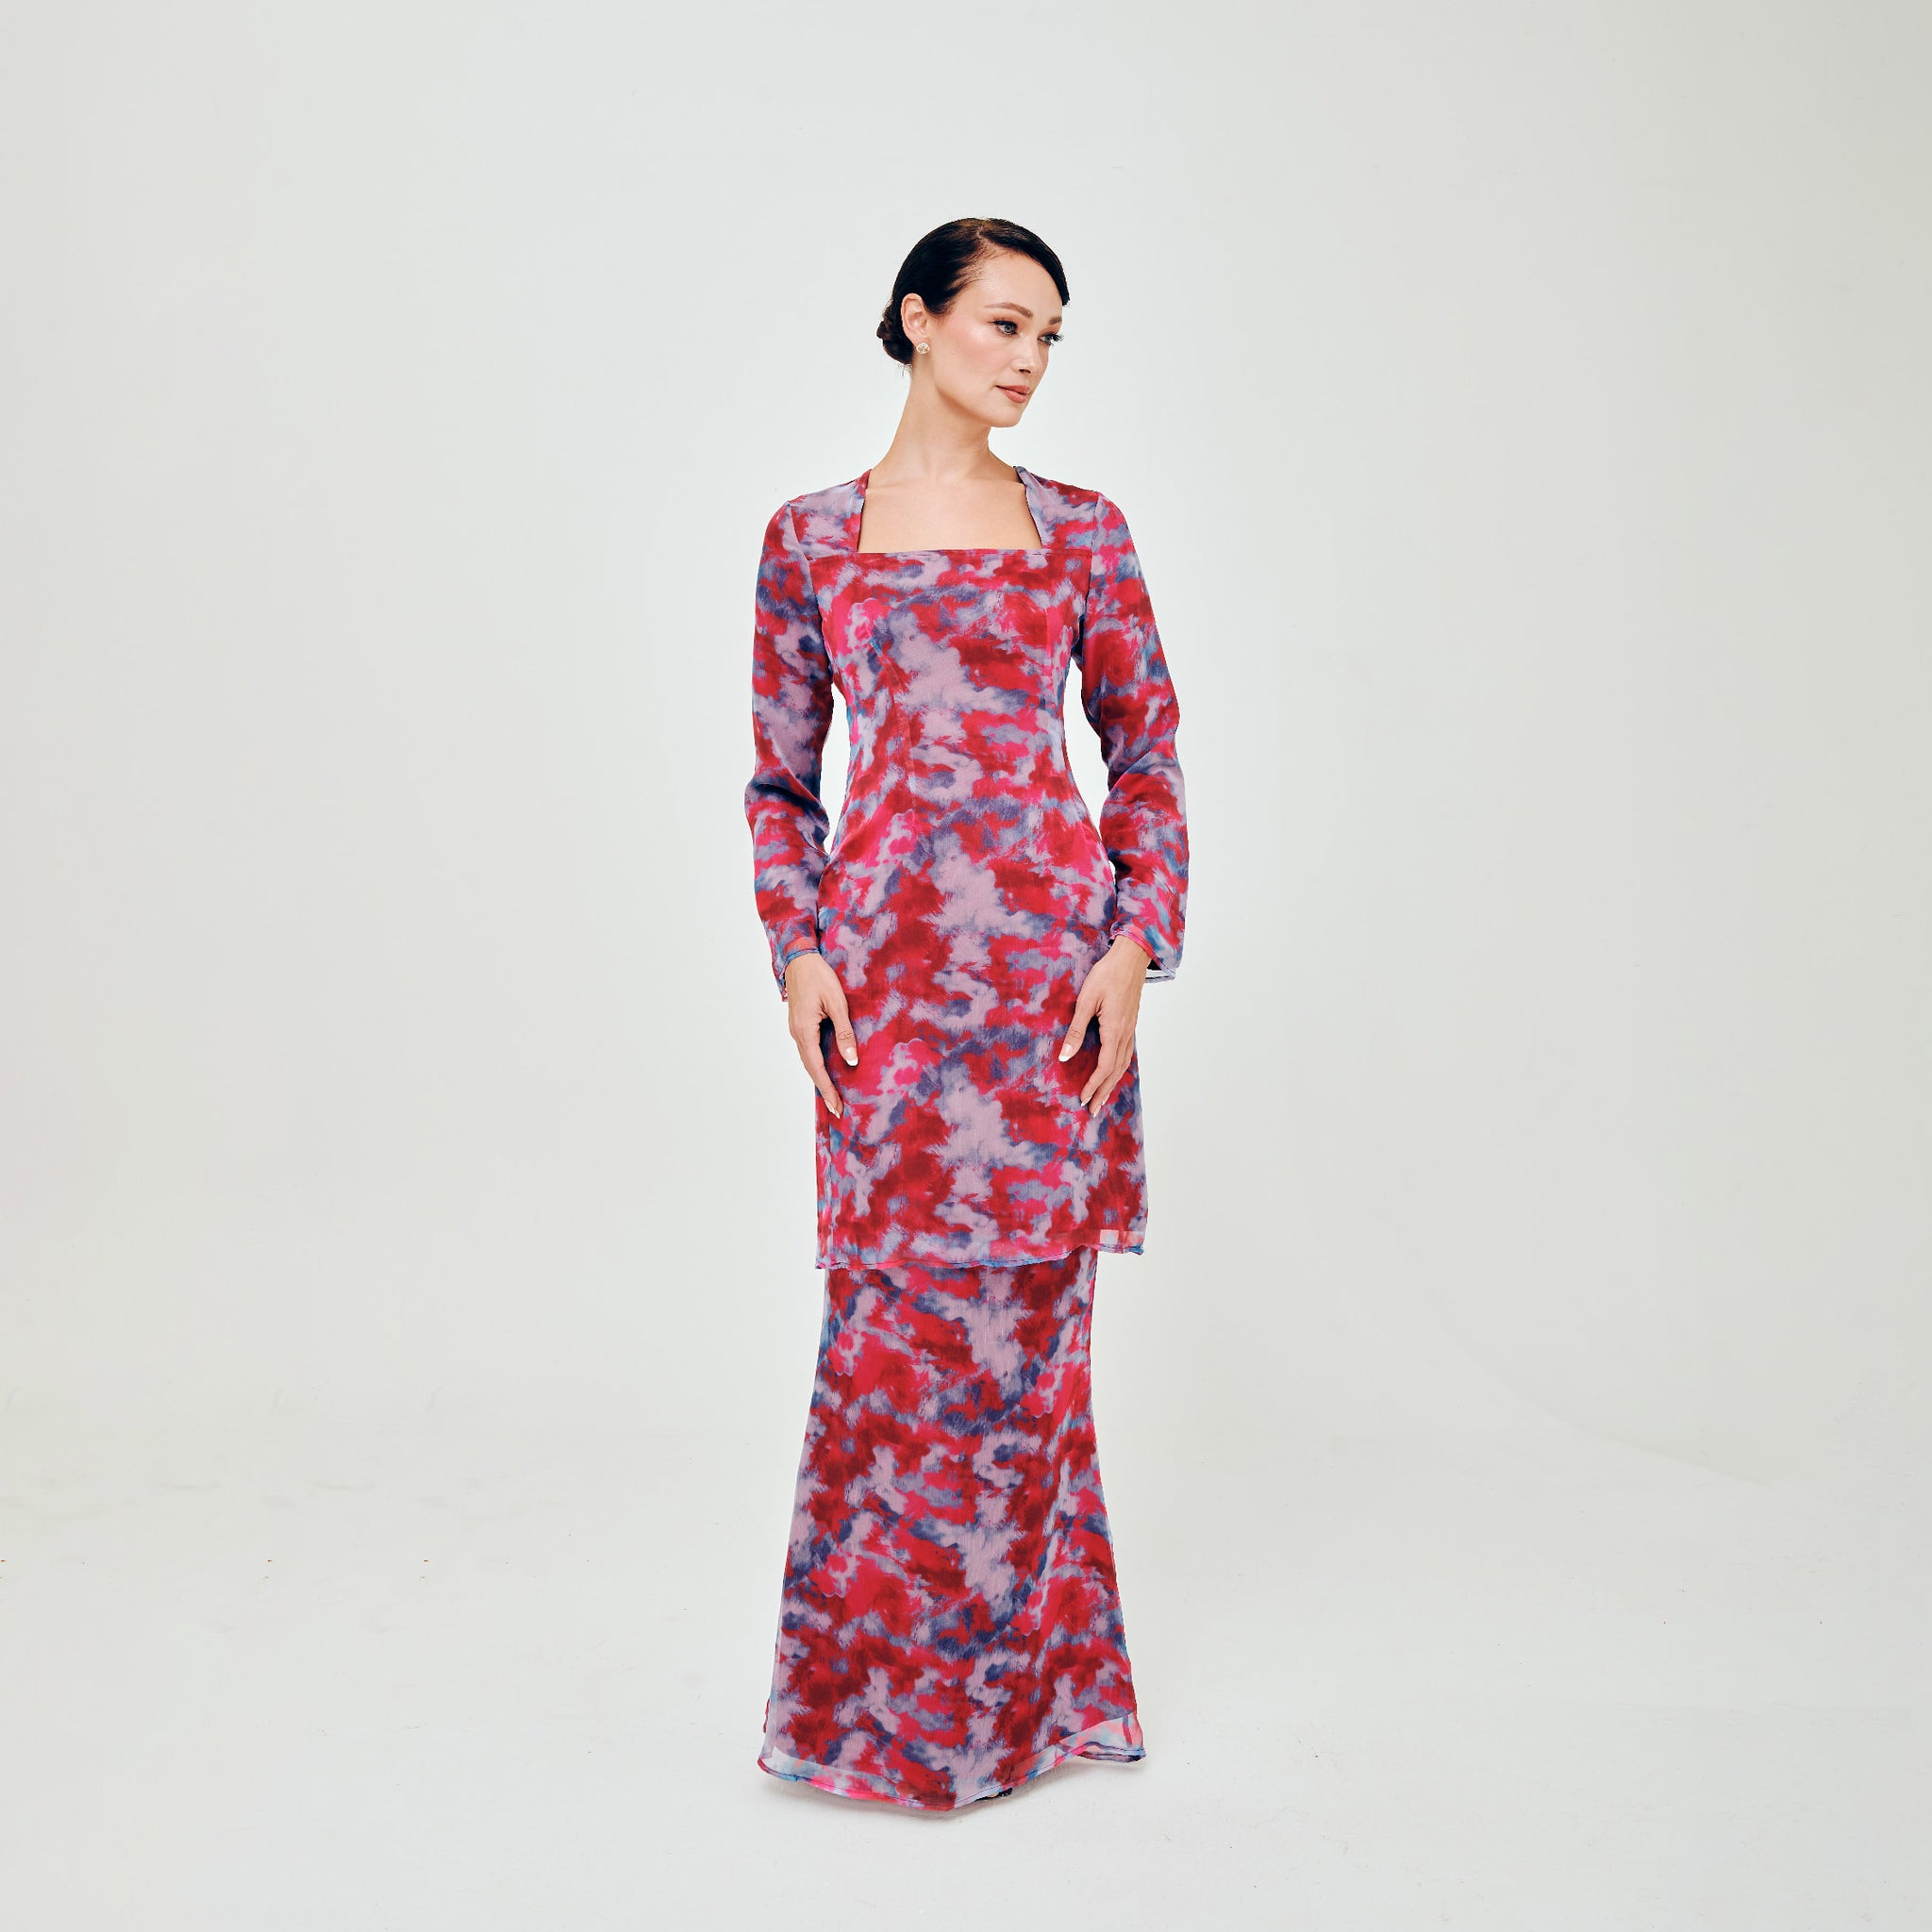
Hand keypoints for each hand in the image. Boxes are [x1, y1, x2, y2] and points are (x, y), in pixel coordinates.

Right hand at [783, 951, 857, 1118]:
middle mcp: (797, 1034)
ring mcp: (796, 1030)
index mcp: (804, 1030)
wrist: (799, 959)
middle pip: (810, 1069)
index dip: (827, 1088)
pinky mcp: (799, 1025)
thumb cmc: (819, 976)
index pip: (817, 1067)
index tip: (836, 1106)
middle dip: (824, 1089)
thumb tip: (851, 1059)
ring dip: (820, 1078)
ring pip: (808, 1061)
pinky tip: (825, 1070)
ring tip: (832, 1095)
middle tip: (836, 1109)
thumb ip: (844, 1032)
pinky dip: (816, 1065)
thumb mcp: (836, 1003)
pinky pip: (808, 1051)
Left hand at [1058, 936, 1150, 1116]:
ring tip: (1102, 1098)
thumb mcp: (1086, 1000)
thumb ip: (1076, 1029)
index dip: (1094, 1085)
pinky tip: (1113, 1072)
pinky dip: (1119, 1069)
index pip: (1105, 1067)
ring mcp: (1131, 1030)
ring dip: (1112, 1083)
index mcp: (1115, 1030)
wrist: (1131, 957)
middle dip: (1104, 1092)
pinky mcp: (1131, 1024)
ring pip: (1123, 1064)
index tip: (1082, 1098)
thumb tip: (1065, 1055)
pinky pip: (1126, 1053)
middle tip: (1093, 1110)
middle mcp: (1126, 1034)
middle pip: (1116, 1072)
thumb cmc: (1107, 974)